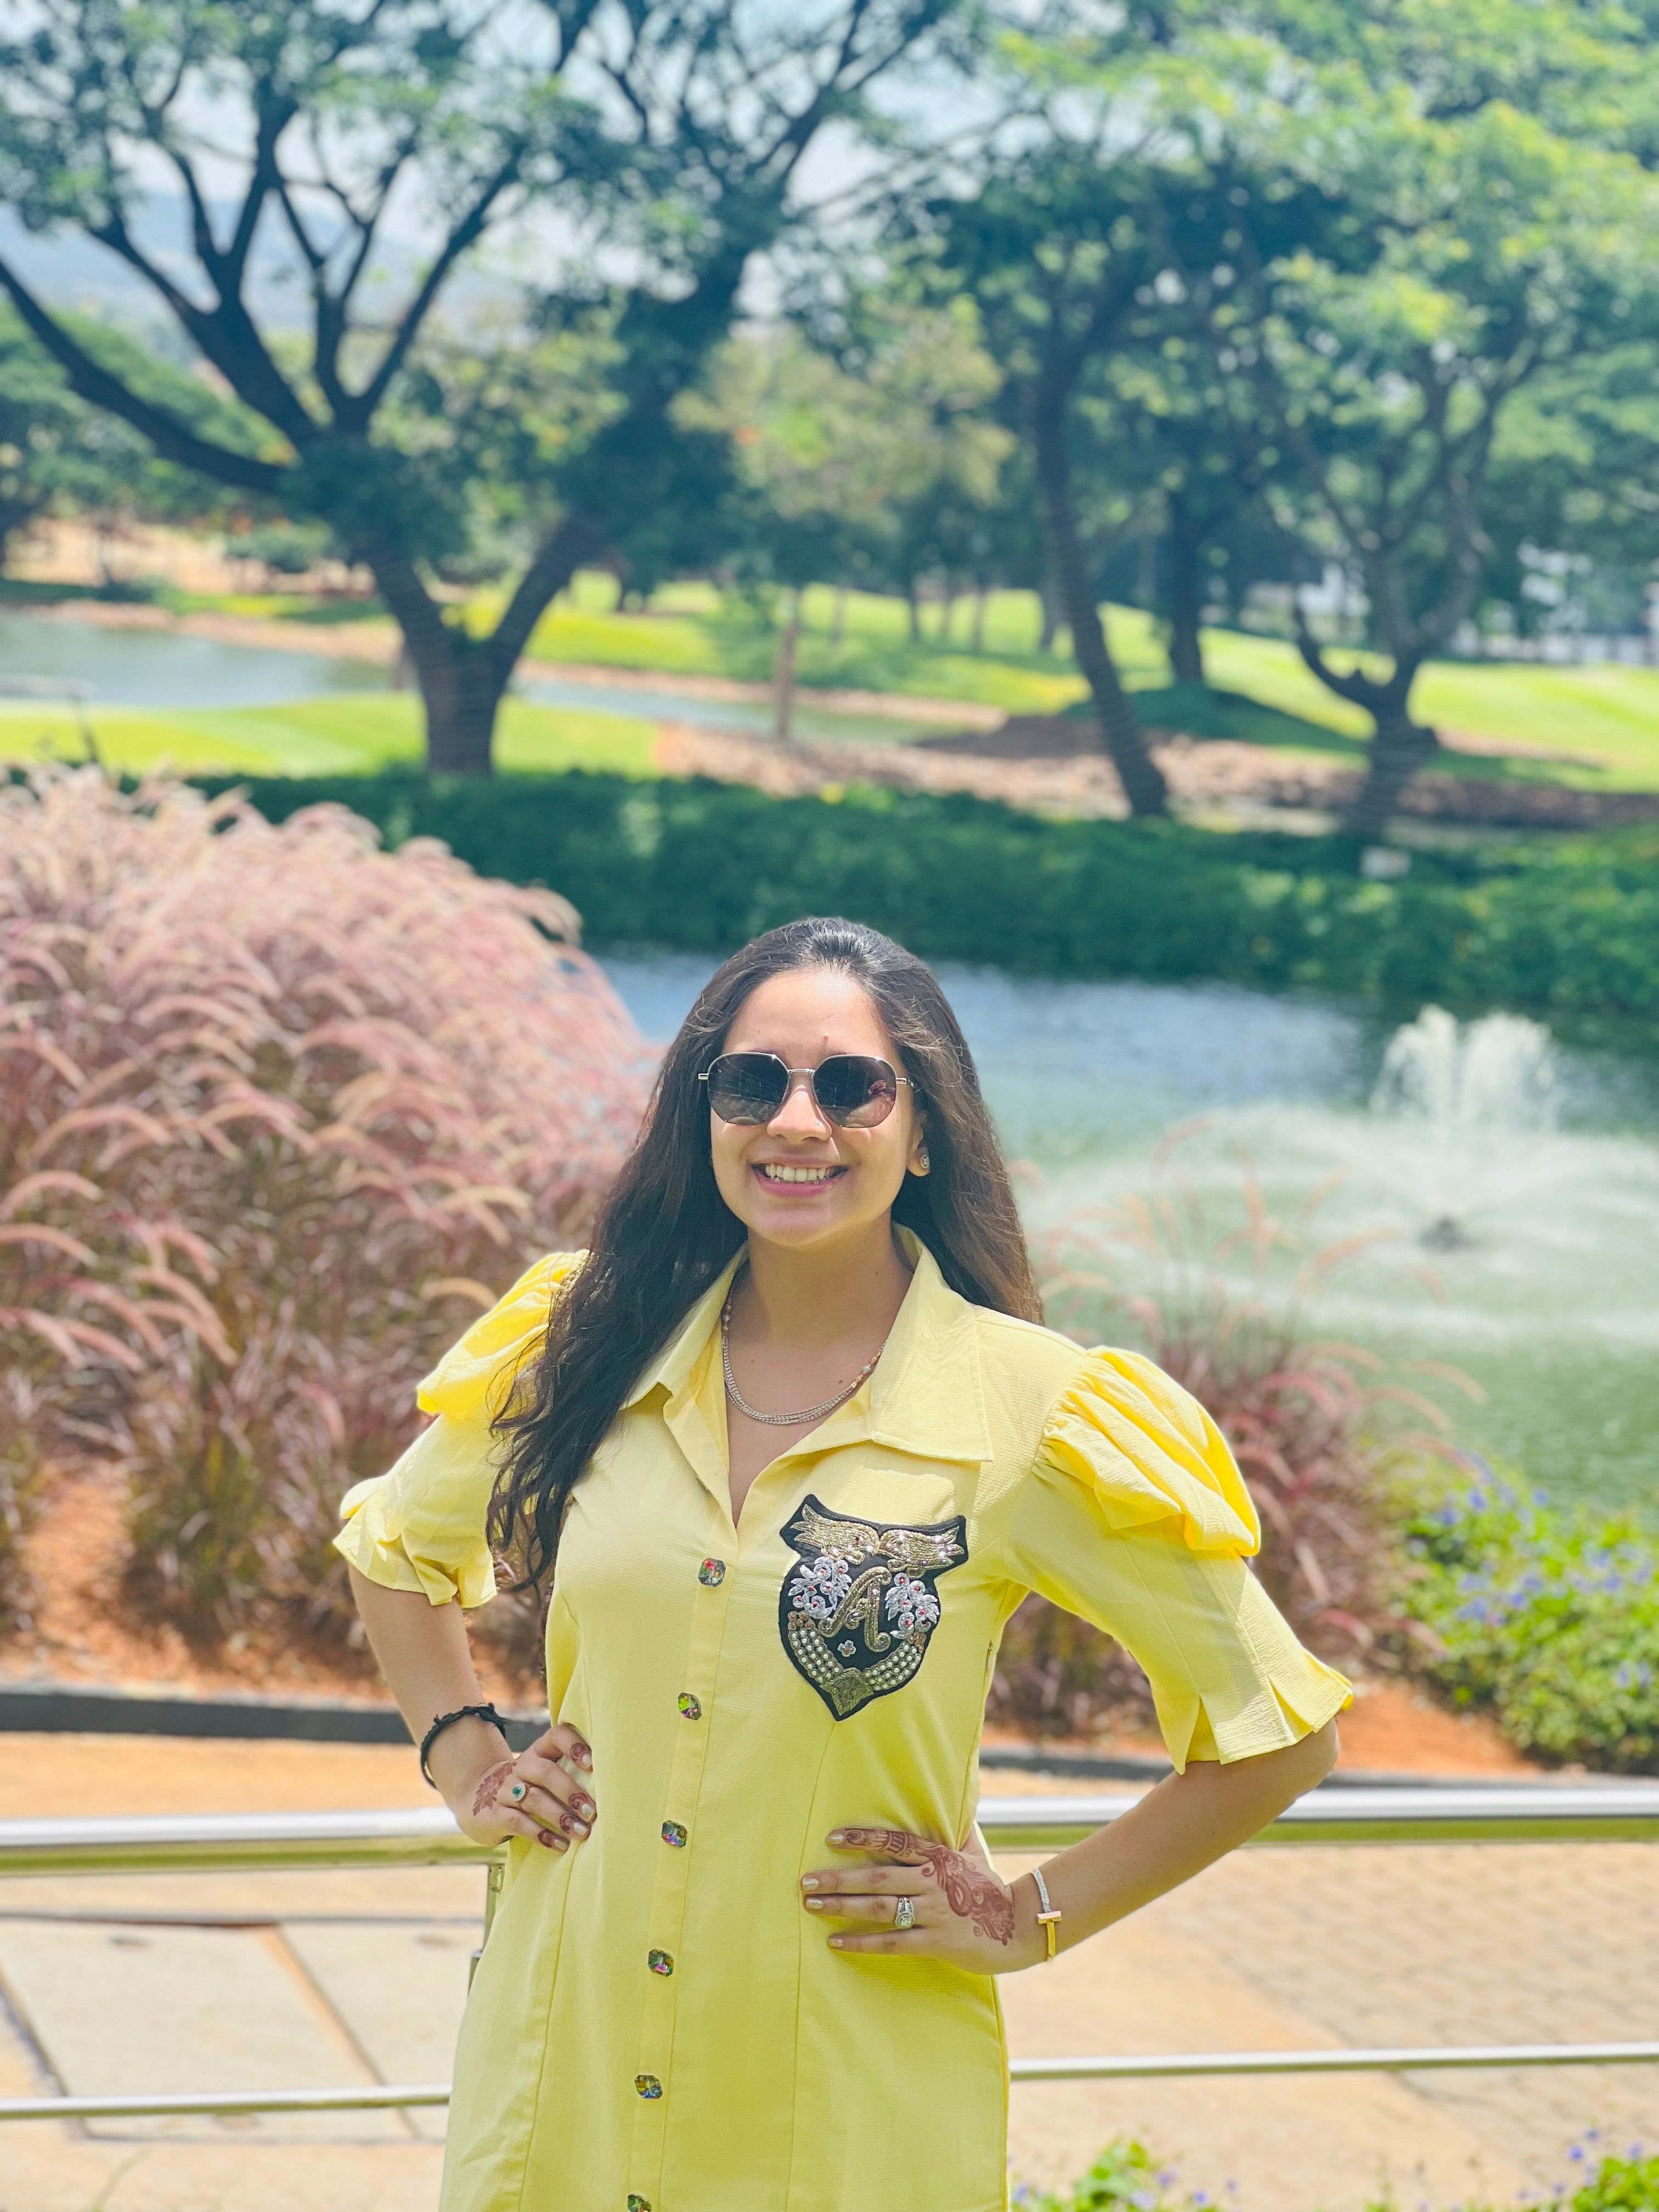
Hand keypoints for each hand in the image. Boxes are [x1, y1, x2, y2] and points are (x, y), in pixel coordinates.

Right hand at [447, 1721, 596, 1853]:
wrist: (476, 1799)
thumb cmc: (527, 1787)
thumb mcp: (542, 1774)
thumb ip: (568, 1774)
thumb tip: (612, 1791)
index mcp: (538, 1751)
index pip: (556, 1736)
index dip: (574, 1746)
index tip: (592, 1764)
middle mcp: (522, 1767)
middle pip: (546, 1772)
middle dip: (571, 1792)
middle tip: (593, 1812)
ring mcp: (506, 1790)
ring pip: (534, 1800)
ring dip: (560, 1818)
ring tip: (582, 1833)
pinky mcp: (495, 1814)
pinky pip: (519, 1824)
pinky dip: (541, 1835)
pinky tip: (560, 1845)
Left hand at [800, 1825, 1043, 1973]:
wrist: (1019, 1927)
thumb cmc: (989, 1889)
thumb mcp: (973, 1854)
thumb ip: (953, 1832)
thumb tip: (948, 1800)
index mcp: (939, 1856)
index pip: (895, 1841)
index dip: (863, 1838)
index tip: (832, 1837)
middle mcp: (933, 1881)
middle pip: (878, 1877)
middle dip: (838, 1878)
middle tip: (805, 1880)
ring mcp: (935, 1912)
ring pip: (881, 1908)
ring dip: (843, 1907)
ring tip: (812, 1905)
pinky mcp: (937, 1942)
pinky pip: (893, 1942)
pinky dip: (863, 1942)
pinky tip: (837, 1942)